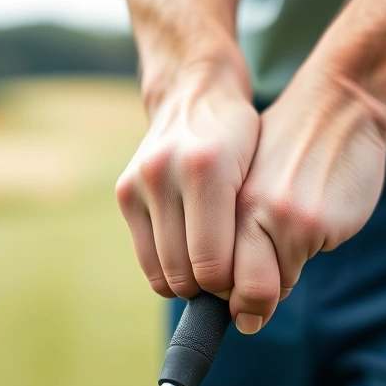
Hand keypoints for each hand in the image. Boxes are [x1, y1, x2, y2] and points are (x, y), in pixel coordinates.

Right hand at [116, 63, 258, 300]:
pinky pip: (145, 259)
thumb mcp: (261, 170)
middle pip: (185, 273)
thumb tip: (252, 292)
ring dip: (189, 283)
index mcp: (208, 168)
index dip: (231, 287)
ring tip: (213, 272)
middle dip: (211, 289)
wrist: (195, 93)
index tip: (247, 285)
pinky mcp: (125, 193)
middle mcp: (166, 173)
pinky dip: (169, 269)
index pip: (213, 263)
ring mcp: (140, 183)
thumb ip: (252, 225)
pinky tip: (192, 258)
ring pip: (163, 272)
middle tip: (232, 284)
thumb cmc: (242, 137)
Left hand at [229, 67, 385, 332]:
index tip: (226, 304)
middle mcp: (245, 208)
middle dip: (245, 306)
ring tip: (287, 247)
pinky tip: (313, 228)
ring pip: (272, 284)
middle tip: (250, 309)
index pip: (205, 268)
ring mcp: (281, 219)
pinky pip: (300, 267)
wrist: (342, 105)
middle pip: (237, 289)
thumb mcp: (249, 175)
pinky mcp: (315, 225)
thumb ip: (231, 222)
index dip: (215, 295)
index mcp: (219, 194)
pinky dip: (302, 260)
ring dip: (276, 280)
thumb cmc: (292, 143)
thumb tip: (224, 286)